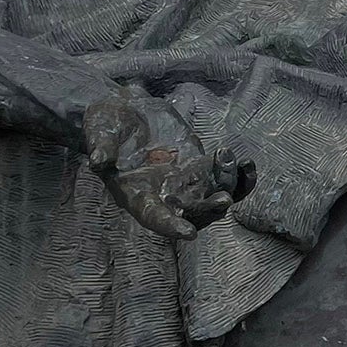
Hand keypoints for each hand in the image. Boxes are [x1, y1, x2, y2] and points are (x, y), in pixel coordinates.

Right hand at [82, 87, 251, 239]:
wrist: (124, 111)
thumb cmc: (105, 125)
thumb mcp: (98, 132)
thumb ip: (100, 147)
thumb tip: (98, 160)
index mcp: (137, 196)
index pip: (155, 218)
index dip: (171, 226)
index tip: (189, 234)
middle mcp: (164, 196)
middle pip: (191, 215)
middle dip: (208, 210)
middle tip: (223, 198)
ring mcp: (185, 183)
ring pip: (213, 198)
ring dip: (228, 188)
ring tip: (228, 159)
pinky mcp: (200, 166)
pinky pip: (224, 179)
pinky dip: (238, 177)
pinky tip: (248, 165)